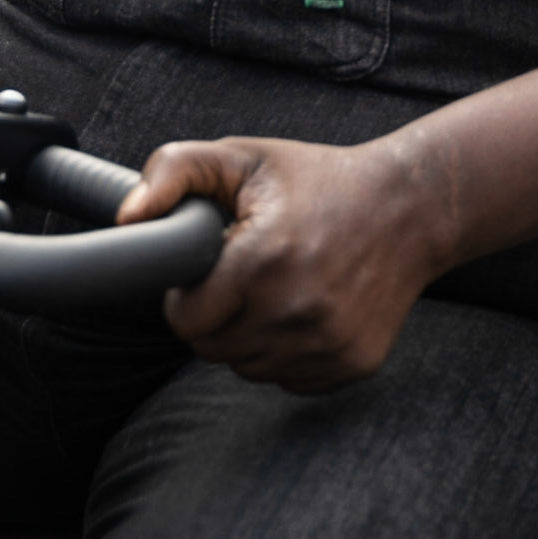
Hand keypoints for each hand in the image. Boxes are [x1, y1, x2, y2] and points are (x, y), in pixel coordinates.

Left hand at [117, 136, 448, 394]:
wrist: (411, 206)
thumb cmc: (319, 179)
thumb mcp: (245, 158)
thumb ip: (175, 171)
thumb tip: (126, 217)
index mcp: (263, 260)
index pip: (186, 320)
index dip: (188, 295)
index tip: (210, 269)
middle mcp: (297, 311)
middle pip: (213, 349)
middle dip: (216, 316)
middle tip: (243, 277)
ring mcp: (329, 343)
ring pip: (250, 368)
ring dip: (250, 338)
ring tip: (277, 290)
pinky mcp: (353, 364)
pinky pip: (291, 380)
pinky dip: (288, 353)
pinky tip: (307, 309)